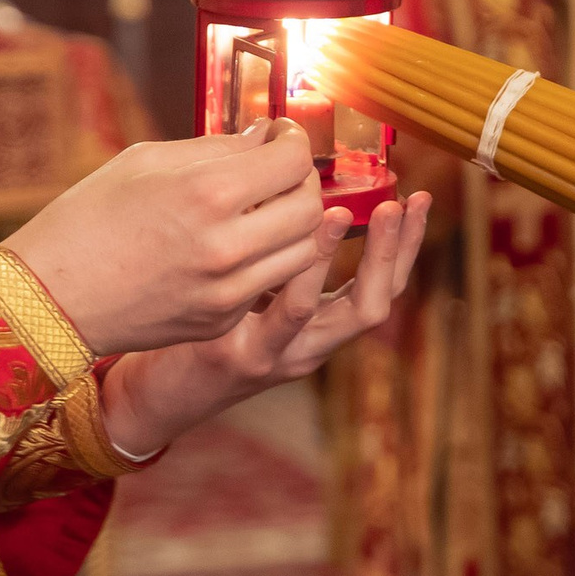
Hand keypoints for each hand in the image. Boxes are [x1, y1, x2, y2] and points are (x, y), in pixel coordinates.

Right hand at [2, 119, 329, 356]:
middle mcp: (228, 246)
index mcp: (208, 193)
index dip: (293, 140)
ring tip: (267, 206)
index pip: (291, 160)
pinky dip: (268, 258)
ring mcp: (228, 291)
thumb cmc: (88, 217)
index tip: (281, 135)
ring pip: (303, 251)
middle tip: (280, 168)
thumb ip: (215, 148)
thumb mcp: (146, 160)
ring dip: (295, 222)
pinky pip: (270, 282)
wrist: (48, 297)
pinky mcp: (221, 321)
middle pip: (309, 206)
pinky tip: (239, 243)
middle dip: (302, 180)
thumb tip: (264, 139)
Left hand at [101, 190, 432, 450]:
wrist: (155, 393)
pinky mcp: (242, 358)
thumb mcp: (253, 290)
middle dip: (395, 252)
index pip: (383, 284)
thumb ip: (278, 251)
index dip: (406, 245)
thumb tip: (295, 182)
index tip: (419, 200)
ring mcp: (280, 356)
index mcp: (319, 325)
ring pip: (334, 312)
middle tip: (401, 204)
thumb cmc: (202, 329)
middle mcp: (311, 346)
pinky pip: (281, 317)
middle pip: (377, 302)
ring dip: (344, 259)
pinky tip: (295, 245)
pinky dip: (298, 279)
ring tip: (342, 212)